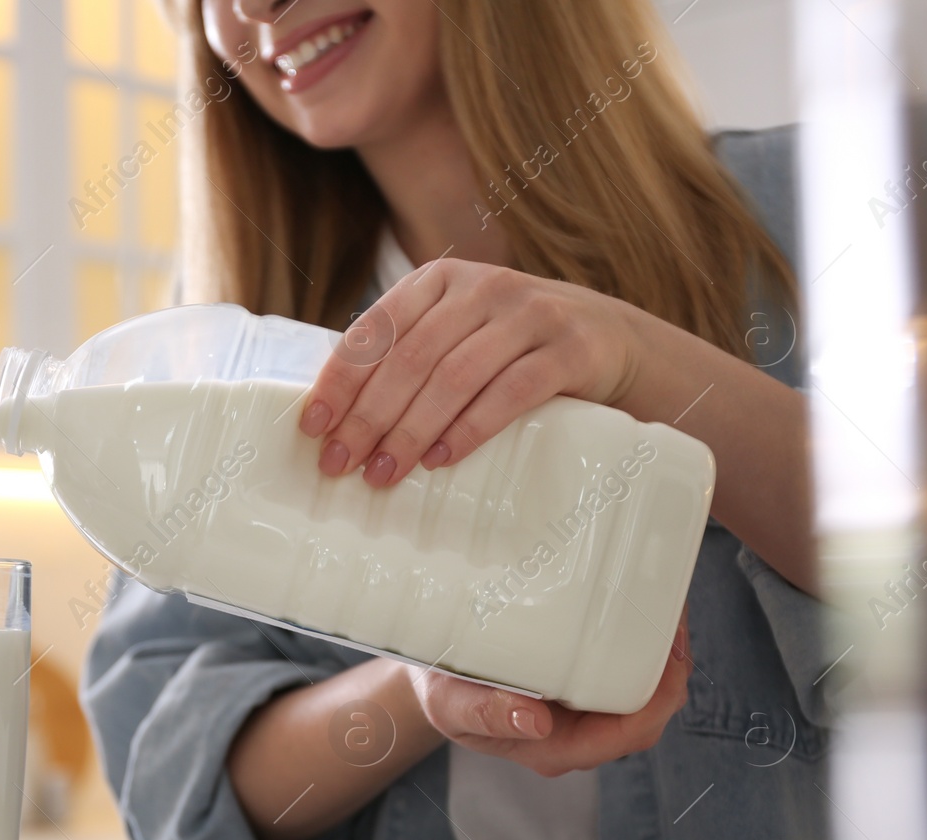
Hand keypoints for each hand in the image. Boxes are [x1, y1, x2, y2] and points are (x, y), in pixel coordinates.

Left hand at [300, 258, 640, 486]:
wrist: (612, 339)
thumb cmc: (512, 348)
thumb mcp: (458, 334)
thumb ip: (407, 356)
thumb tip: (335, 419)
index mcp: (439, 280)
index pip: (377, 329)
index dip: (341, 380)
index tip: (314, 427)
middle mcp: (482, 286)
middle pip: (411, 358)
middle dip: (369, 417)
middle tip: (341, 464)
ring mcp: (529, 313)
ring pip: (454, 376)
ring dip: (411, 431)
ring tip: (384, 473)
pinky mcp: (569, 348)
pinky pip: (510, 392)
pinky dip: (470, 428)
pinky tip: (442, 459)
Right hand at [408, 607, 691, 776]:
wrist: (427, 668)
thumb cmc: (438, 687)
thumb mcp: (447, 701)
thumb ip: (484, 715)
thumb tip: (535, 723)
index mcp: (552, 747)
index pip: (624, 737)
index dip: (656, 702)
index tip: (666, 656)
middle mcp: (576, 733)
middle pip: (645, 716)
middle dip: (668, 672)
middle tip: (671, 618)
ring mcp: (582, 710)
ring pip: (642, 692)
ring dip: (659, 653)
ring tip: (663, 604)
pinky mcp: (582, 682)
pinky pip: (626, 670)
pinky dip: (641, 642)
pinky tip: (642, 608)